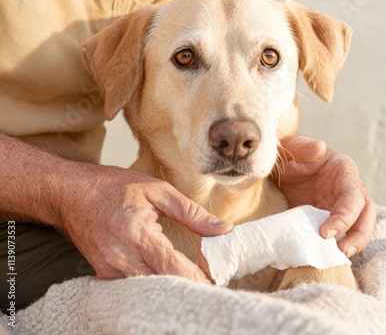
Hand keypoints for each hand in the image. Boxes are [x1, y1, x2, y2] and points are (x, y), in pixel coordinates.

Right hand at [58, 164, 232, 280]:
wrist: (70, 193)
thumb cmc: (114, 187)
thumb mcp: (158, 190)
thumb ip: (192, 213)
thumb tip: (223, 229)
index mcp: (138, 234)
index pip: (175, 269)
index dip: (199, 278)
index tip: (215, 277)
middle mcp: (122, 257)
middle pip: (165, 285)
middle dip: (189, 284)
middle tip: (208, 276)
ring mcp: (110, 269)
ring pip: (151, 289)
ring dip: (172, 283)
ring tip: (190, 273)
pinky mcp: (104, 274)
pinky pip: (136, 285)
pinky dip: (154, 281)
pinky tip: (165, 271)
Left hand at [273, 136, 375, 256]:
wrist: (276, 172)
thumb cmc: (286, 157)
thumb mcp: (288, 149)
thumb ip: (302, 147)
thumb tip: (320, 148)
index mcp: (343, 170)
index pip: (353, 196)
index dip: (343, 216)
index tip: (324, 232)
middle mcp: (349, 189)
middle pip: (366, 214)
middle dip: (359, 234)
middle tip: (342, 251)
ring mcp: (342, 206)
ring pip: (361, 226)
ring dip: (355, 243)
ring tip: (339, 257)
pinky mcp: (334, 220)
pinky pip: (344, 234)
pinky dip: (339, 245)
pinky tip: (328, 256)